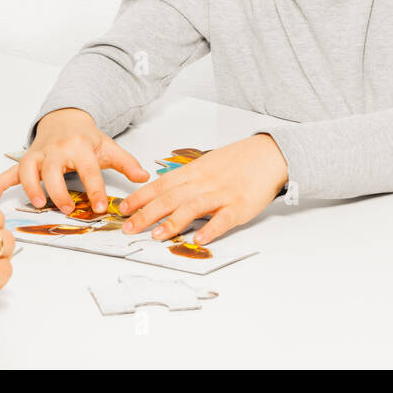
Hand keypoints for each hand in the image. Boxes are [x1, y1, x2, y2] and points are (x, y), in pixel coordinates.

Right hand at [0, 108, 148, 215]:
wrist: (65, 118)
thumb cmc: (86, 137)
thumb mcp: (108, 146)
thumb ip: (126, 163)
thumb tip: (144, 177)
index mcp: (80, 147)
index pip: (89, 170)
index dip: (95, 190)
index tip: (100, 208)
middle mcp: (57, 150)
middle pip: (54, 171)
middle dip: (59, 191)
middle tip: (66, 209)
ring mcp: (39, 154)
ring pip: (30, 170)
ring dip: (31, 187)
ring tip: (37, 204)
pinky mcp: (26, 159)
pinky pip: (10, 171)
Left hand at [120, 133, 287, 244]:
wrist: (268, 155)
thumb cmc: (237, 161)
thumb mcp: (207, 164)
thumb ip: (186, 178)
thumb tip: (162, 191)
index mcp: (194, 172)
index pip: (161, 184)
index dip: (140, 197)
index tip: (123, 209)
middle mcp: (204, 182)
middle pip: (171, 197)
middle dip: (147, 213)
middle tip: (128, 227)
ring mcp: (222, 194)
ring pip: (193, 207)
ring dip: (173, 221)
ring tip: (156, 235)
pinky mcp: (240, 206)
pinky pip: (224, 218)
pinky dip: (211, 228)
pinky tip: (200, 238)